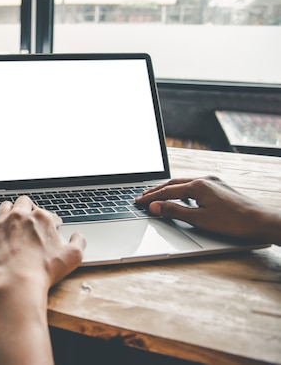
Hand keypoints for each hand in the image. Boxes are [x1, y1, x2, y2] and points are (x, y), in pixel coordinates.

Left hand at [0, 196, 84, 364]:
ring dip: (10, 212)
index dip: (50, 221)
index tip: (51, 228)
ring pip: (5, 207)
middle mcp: (20, 215)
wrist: (16, 283)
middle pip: (23, 202)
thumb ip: (79, 242)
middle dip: (28, 208)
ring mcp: (2, 223)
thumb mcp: (73, 257)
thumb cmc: (44, 271)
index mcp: (41, 217)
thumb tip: (78, 236)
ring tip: (13, 221)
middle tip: (30, 220)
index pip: (46, 212)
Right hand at [136, 176, 280, 243]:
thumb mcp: (198, 219)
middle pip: (174, 184)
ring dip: (169, 190)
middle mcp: (205, 180)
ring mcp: (214, 183)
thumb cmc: (233, 222)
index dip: (151, 198)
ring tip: (157, 197)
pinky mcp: (221, 188)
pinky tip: (181, 197)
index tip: (138, 202)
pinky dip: (182, 191)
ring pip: (184, 184)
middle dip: (157, 191)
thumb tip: (155, 206)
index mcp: (197, 185)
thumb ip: (174, 211)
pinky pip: (195, 186)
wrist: (262, 222)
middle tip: (143, 198)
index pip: (167, 191)